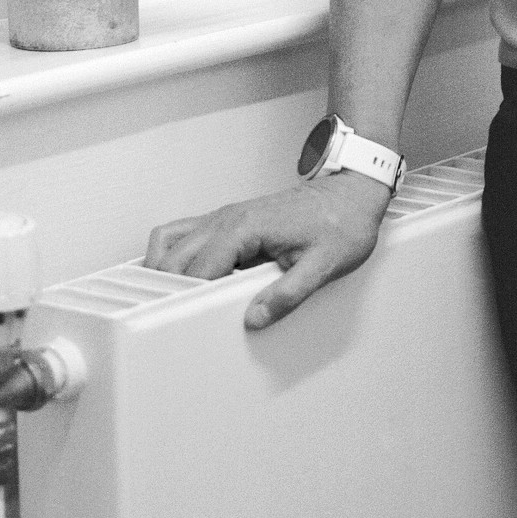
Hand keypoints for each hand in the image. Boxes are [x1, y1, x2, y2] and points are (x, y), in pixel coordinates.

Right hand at [143, 174, 392, 329]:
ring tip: (172, 304)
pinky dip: (174, 255)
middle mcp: (228, 218)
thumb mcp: (324, 265)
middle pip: (173, 257)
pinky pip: (185, 233)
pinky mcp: (230, 220)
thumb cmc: (342, 222)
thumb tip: (256, 317)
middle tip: (173, 322)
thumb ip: (288, 294)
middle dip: (166, 290)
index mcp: (245, 227)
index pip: (197, 269)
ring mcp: (226, 216)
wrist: (352, 193)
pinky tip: (186, 280)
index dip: (185, 300)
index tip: (180, 325)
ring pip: (170, 240)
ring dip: (163, 271)